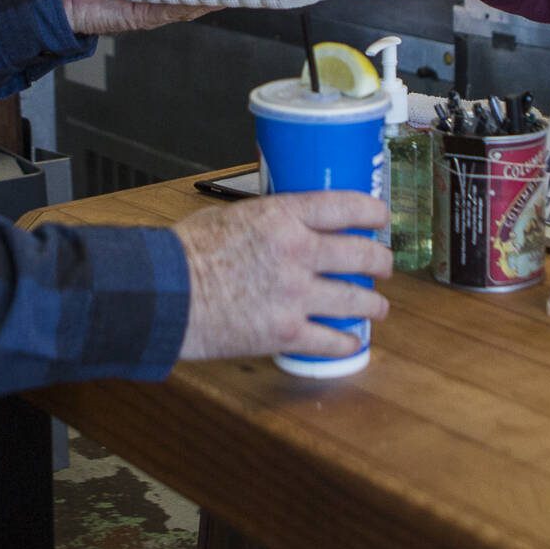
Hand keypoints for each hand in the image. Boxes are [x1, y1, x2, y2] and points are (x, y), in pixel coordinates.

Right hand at [173, 189, 391, 361]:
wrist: (166, 294)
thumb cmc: (187, 252)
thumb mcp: (231, 216)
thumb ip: (267, 220)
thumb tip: (285, 224)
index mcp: (283, 217)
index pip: (345, 206)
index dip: (372, 211)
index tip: (381, 217)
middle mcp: (298, 252)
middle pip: (363, 254)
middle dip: (381, 261)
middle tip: (384, 265)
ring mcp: (296, 295)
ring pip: (358, 299)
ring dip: (374, 304)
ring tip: (378, 307)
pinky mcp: (286, 332)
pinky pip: (332, 340)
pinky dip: (346, 342)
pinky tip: (351, 341)